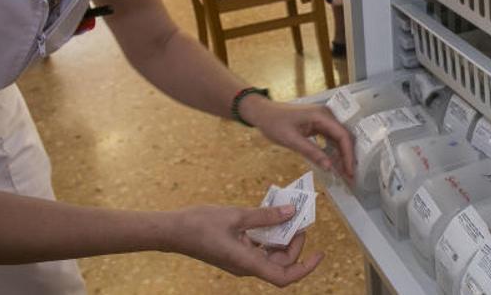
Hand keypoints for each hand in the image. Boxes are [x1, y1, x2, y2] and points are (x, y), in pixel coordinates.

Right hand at [171, 205, 321, 286]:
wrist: (172, 231)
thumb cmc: (200, 224)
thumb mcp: (237, 215)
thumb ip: (265, 216)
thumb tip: (291, 212)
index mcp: (248, 263)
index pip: (284, 277)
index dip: (305, 268)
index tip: (319, 253)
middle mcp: (246, 267)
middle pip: (281, 263)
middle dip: (295, 244)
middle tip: (299, 220)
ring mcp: (240, 261)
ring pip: (270, 255)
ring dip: (281, 238)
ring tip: (286, 215)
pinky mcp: (235, 253)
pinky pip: (258, 249)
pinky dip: (267, 236)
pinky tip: (268, 217)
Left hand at [241, 96, 354, 180]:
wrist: (263, 112)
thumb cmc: (274, 123)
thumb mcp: (291, 140)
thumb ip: (311, 152)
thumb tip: (330, 167)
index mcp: (322, 115)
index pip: (343, 135)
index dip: (348, 155)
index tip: (350, 172)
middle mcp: (327, 115)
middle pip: (344, 137)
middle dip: (349, 157)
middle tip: (351, 177)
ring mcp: (324, 119)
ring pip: (340, 139)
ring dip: (343, 155)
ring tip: (345, 174)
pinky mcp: (319, 124)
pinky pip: (331, 139)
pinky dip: (335, 151)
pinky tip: (335, 164)